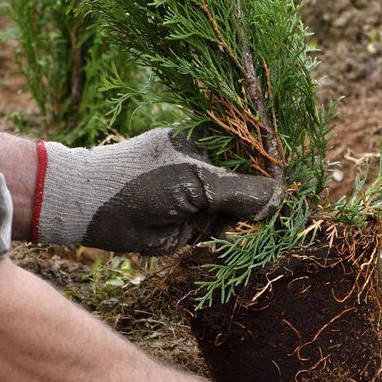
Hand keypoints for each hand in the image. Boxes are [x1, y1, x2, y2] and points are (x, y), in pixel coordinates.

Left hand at [33, 130, 280, 253]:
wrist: (91, 208)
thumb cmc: (140, 181)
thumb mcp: (197, 181)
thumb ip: (241, 191)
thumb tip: (280, 198)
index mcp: (206, 144)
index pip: (252, 152)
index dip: (272, 167)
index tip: (291, 183)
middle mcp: (206, 169)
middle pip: (250, 185)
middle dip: (260, 200)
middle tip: (271, 213)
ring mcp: (199, 198)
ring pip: (238, 213)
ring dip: (243, 222)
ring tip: (236, 224)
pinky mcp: (190, 227)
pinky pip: (221, 232)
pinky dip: (228, 236)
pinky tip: (225, 235)